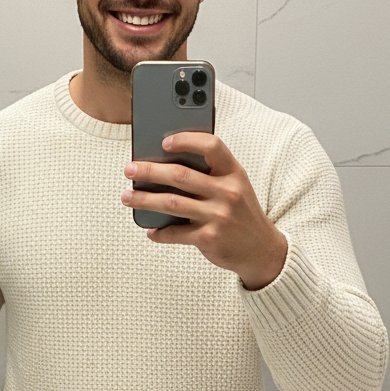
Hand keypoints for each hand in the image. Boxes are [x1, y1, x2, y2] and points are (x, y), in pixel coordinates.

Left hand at [120, 132, 287, 289]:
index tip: (163, 142)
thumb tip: (164, 164)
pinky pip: (175, 233)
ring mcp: (219, 216)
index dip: (186, 140)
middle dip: (150, 171)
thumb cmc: (240, 211)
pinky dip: (159, 232)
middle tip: (130, 169)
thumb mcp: (235, 186)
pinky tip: (149, 229)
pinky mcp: (210, 238)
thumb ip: (210, 174)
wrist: (263, 250)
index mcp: (234, 173)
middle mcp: (228, 192)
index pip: (212, 146)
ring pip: (172, 203)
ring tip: (127, 196)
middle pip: (181, 175)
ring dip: (144, 199)